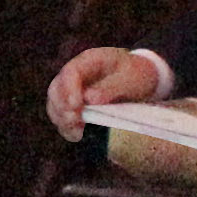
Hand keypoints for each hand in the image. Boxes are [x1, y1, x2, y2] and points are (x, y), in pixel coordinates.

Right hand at [47, 45, 165, 141]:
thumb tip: (89, 99)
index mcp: (89, 60)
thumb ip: (110, 87)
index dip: (69, 89)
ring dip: (61, 118)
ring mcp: (72, 88)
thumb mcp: (130, 78)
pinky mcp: (74, 102)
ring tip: (76, 132)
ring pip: (55, 102)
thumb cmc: (136, 74)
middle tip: (74, 121)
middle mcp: (75, 73)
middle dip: (61, 106)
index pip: (70, 72)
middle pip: (56, 88)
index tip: (76, 106)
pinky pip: (62, 113)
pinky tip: (75, 135)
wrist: (140, 76)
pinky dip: (65, 125)